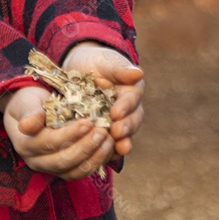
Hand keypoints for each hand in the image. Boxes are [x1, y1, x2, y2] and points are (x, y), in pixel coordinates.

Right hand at [1, 85, 114, 179]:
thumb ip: (29, 113)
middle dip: (86, 147)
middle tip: (103, 131)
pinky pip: (83, 172)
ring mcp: (52, 168)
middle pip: (63, 161)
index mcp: (27, 144)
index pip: (50, 143)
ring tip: (109, 140)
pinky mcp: (65, 171)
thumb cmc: (31, 104)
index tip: (88, 122)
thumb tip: (26, 125)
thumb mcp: (28, 102)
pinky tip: (110, 148)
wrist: (30, 112)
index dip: (70, 134)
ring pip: (75, 171)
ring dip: (95, 157)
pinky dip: (98, 162)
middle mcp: (38, 161)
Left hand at [63, 42, 144, 157]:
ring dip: (122, 142)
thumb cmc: (95, 63)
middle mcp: (128, 109)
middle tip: (117, 132)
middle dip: (126, 127)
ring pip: (125, 135)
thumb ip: (119, 69)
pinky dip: (110, 152)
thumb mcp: (105, 62)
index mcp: (131, 90)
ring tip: (118, 148)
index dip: (125, 107)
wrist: (80, 71)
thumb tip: (138, 73)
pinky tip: (104, 158)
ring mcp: (117, 123)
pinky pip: (111, 145)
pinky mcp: (105, 133)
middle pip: (133, 120)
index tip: (116, 113)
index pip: (132, 99)